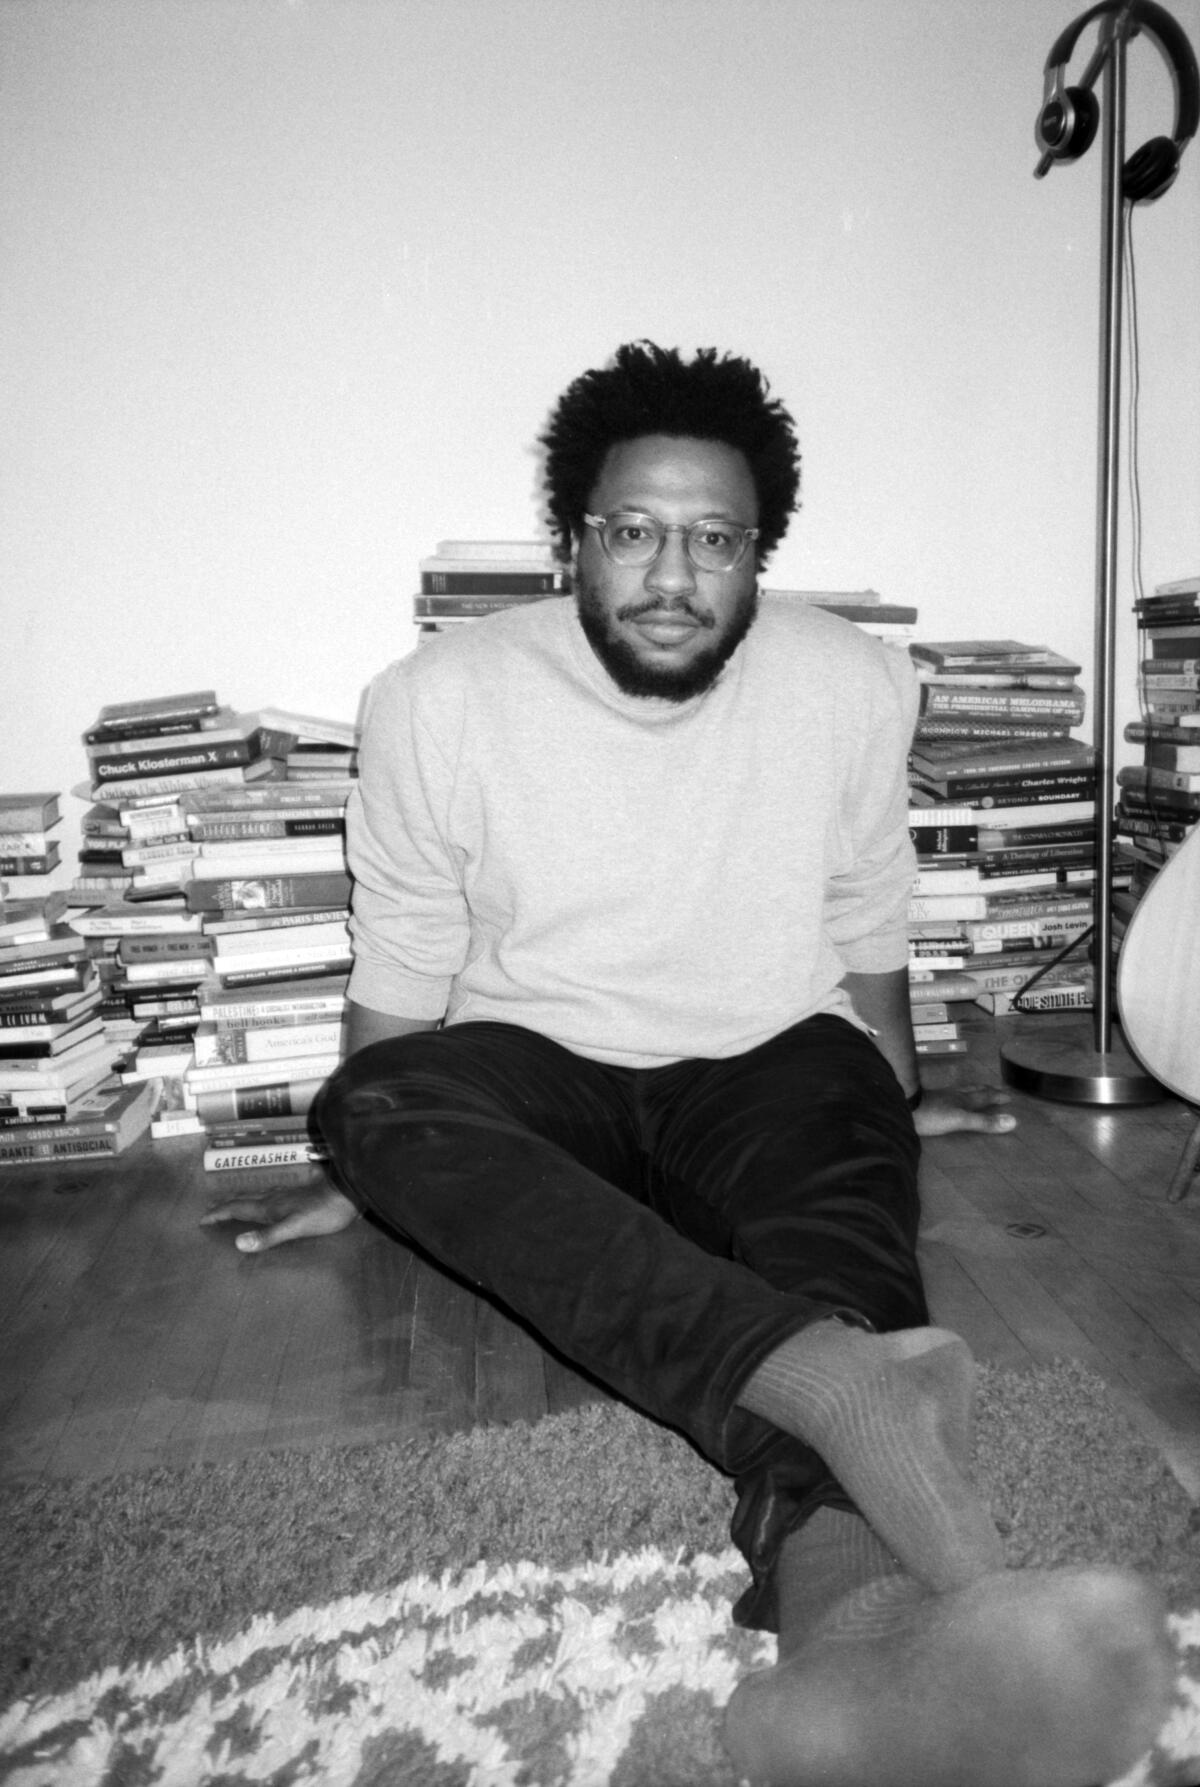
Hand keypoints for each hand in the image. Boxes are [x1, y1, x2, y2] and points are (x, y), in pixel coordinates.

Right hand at [200, 1171, 358, 1252]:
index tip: (202, 1219)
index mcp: (270, 1207)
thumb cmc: (324, 1212)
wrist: (350, 1192)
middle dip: (226, 1205)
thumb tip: (238, 1243)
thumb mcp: (296, 1228)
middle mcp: (275, 1198)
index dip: (219, 1213)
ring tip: (233, 1205)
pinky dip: (259, 1202)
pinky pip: (270, 1198)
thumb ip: (269, 1236)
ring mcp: (288, 1195)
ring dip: (242, 1202)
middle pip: (244, 1200)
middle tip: (210, 1209)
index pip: (238, 1209)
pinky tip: (269, 1202)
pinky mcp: (299, 1196)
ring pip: (257, 1198)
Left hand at [913, 1084, 1016, 1136]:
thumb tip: (1013, 1121)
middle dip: (986, 1090)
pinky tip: (948, 1098)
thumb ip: (984, 1122)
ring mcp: (940, 1096)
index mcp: (964, 1100)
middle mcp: (954, 1095)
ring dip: (971, 1090)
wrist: (903, 1106)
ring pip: (960, 1091)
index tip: (1009, 1096)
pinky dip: (955, 1095)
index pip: (985, 1097)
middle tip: (995, 1088)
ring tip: (976, 1090)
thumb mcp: (961, 1120)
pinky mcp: (928, 1099)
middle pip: (973, 1090)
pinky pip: (948, 1095)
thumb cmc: (933, 1115)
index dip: (997, 1097)